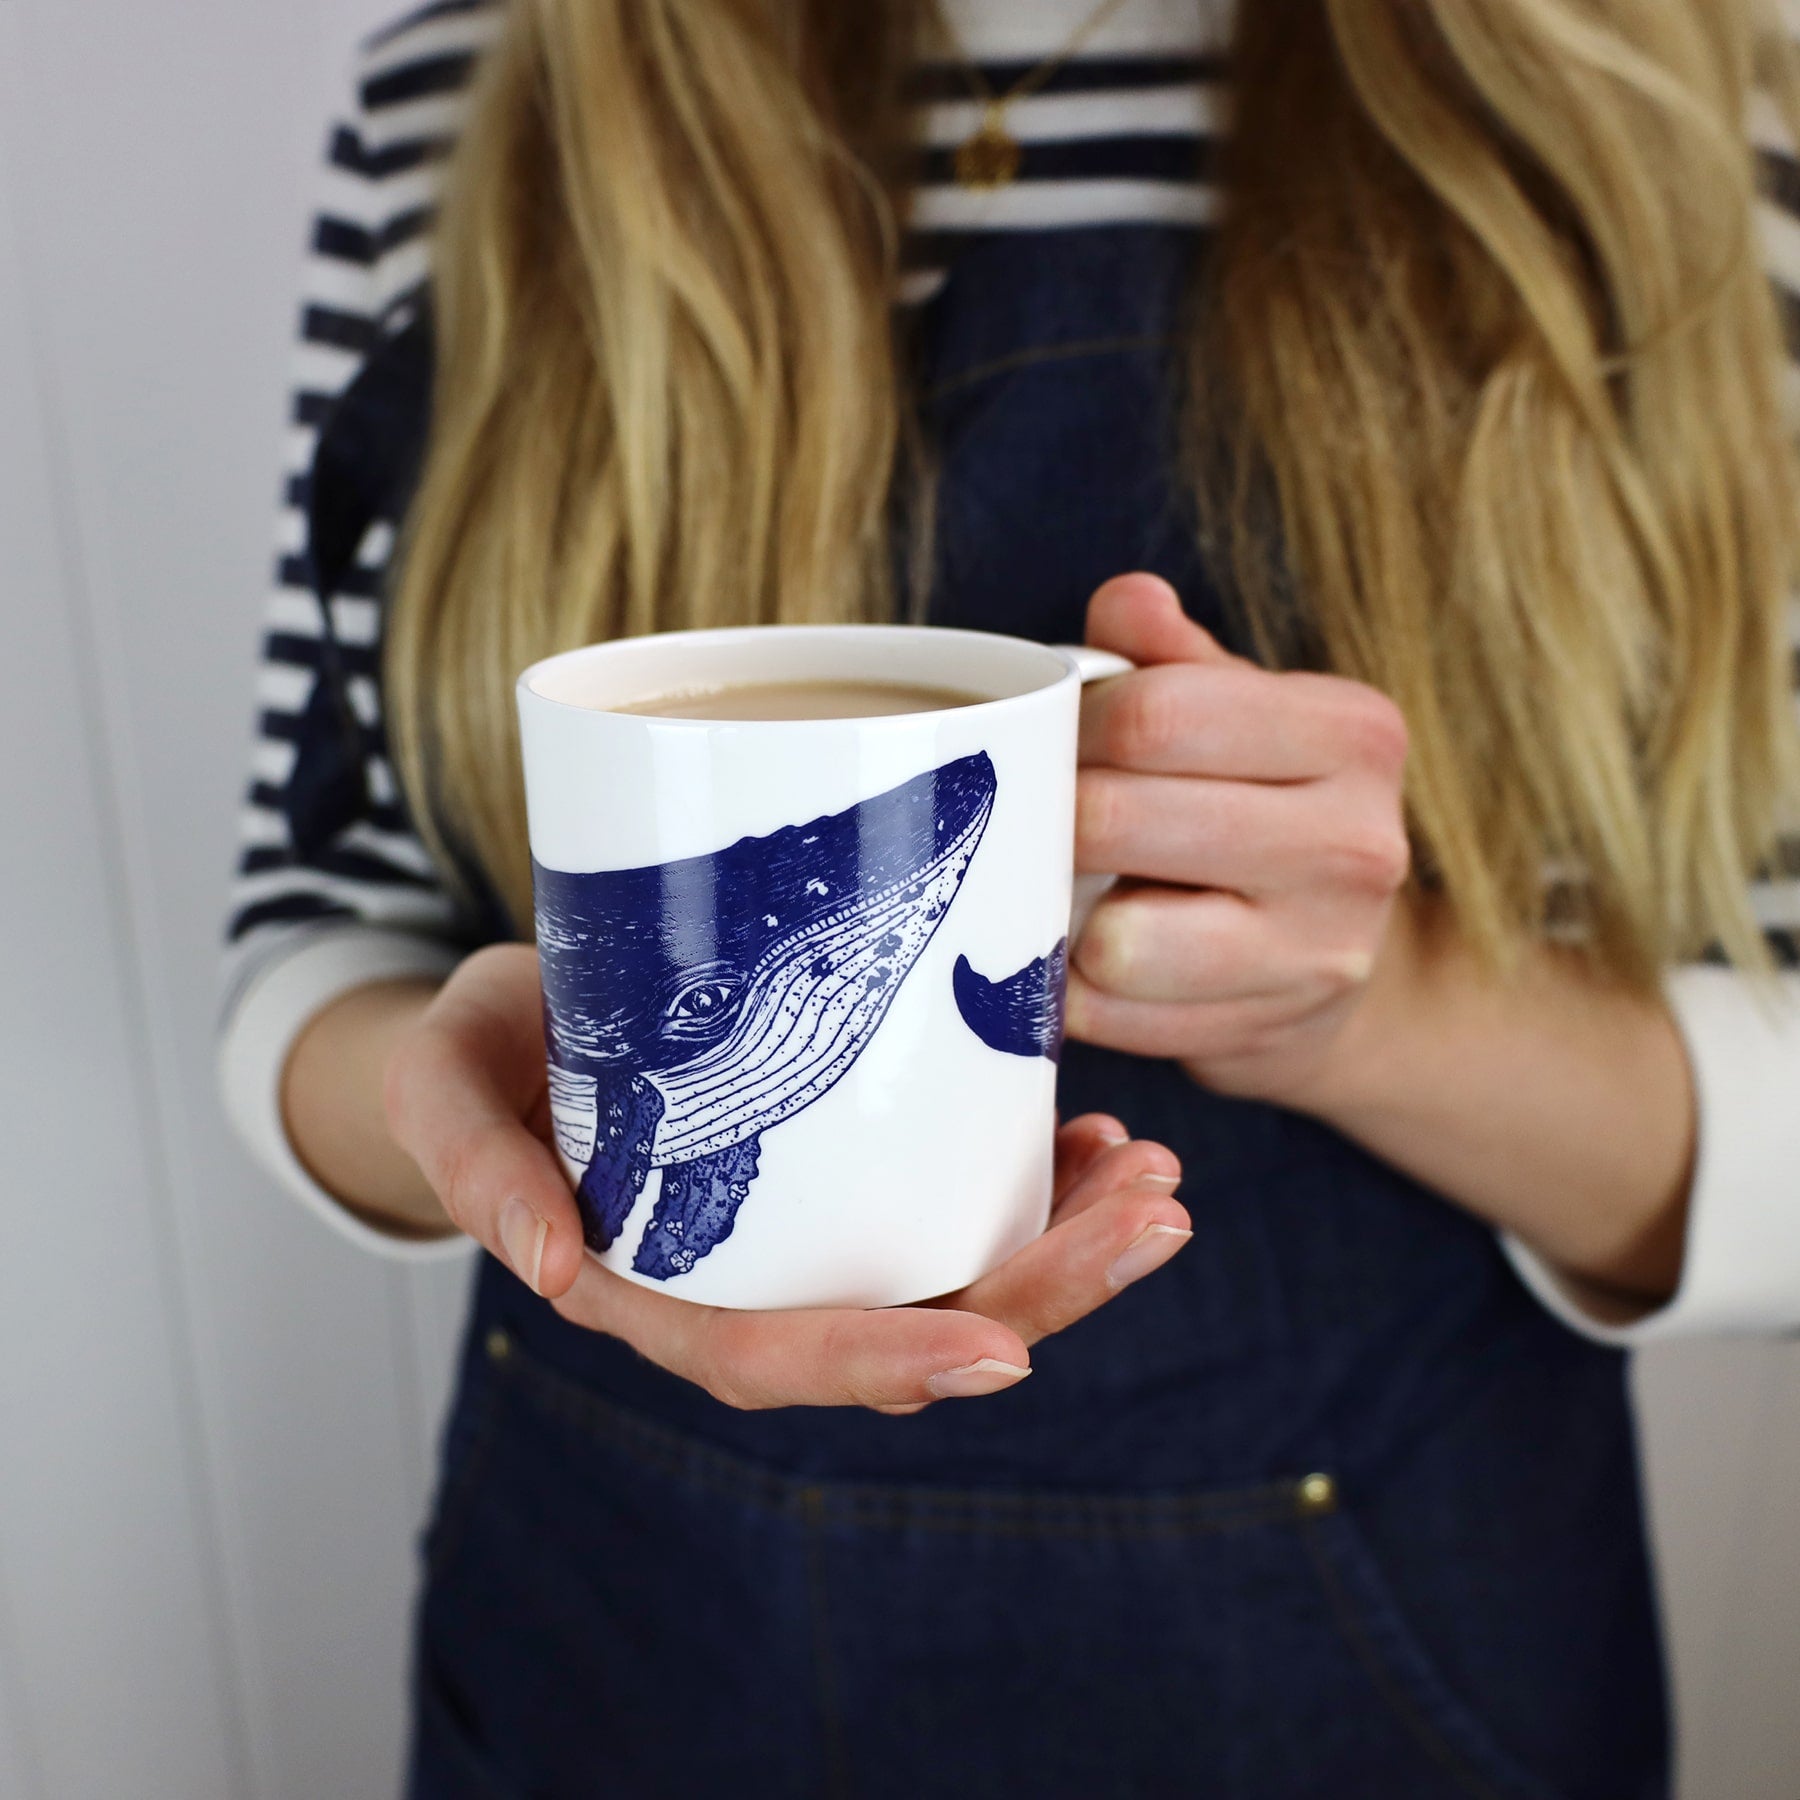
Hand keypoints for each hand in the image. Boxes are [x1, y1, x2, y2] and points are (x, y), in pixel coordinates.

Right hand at [385, 942, 1190, 1411]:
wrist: (510, 1020)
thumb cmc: (477, 1061)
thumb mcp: (441, 1087)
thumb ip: (473, 1166)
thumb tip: (545, 1264)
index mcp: (659, 1287)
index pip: (773, 1358)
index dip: (884, 1365)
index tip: (998, 1355)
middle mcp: (752, 1276)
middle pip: (909, 1322)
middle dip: (1042, 1291)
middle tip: (1154, 1222)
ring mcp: (808, 1228)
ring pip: (953, 1267)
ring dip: (1068, 1239)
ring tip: (1160, 1181)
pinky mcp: (844, 1166)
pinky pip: (948, 1197)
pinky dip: (1034, 1176)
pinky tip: (1099, 1132)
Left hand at [1068, 573, 1411, 1109]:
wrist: (1340, 962)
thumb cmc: (1263, 811)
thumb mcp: (1243, 714)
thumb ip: (1174, 659)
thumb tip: (1125, 601)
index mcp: (1352, 735)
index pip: (1158, 712)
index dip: (1076, 726)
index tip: (1060, 740)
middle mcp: (1355, 845)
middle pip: (1117, 818)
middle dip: (1053, 818)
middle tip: (1043, 818)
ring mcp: (1315, 955)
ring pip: (1114, 940)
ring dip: (1063, 916)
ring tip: (1073, 893)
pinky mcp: (1261, 1037)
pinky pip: (1107, 1016)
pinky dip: (1073, 991)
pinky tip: (1087, 961)